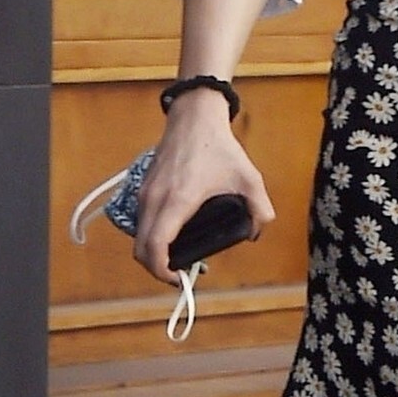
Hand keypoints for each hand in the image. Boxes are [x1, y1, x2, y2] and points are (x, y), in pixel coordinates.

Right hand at [133, 89, 274, 284]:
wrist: (195, 117)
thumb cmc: (219, 146)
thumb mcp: (248, 176)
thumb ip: (259, 207)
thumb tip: (256, 233)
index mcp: (177, 200)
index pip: (155, 247)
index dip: (162, 271)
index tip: (179, 279)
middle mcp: (154, 200)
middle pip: (140, 249)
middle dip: (156, 268)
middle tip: (180, 273)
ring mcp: (145, 194)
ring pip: (138, 236)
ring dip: (152, 252)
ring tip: (176, 256)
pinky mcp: (143, 189)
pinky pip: (140, 221)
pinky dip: (150, 235)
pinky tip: (171, 235)